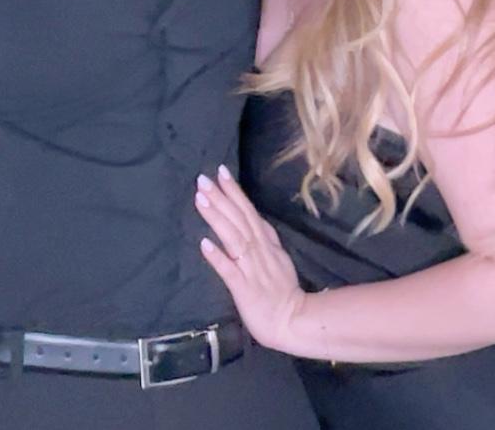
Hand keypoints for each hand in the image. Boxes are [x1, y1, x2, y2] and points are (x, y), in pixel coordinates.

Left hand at [195, 166, 305, 352]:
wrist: (294, 322)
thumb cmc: (282, 291)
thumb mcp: (278, 257)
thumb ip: (266, 237)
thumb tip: (255, 217)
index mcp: (266, 243)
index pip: (248, 212)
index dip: (235, 192)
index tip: (220, 171)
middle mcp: (258, 251)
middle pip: (238, 219)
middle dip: (220, 197)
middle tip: (202, 179)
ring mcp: (251, 269)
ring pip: (233, 238)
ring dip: (216, 218)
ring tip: (200, 200)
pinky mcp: (244, 288)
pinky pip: (230, 271)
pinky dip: (218, 256)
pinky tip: (204, 243)